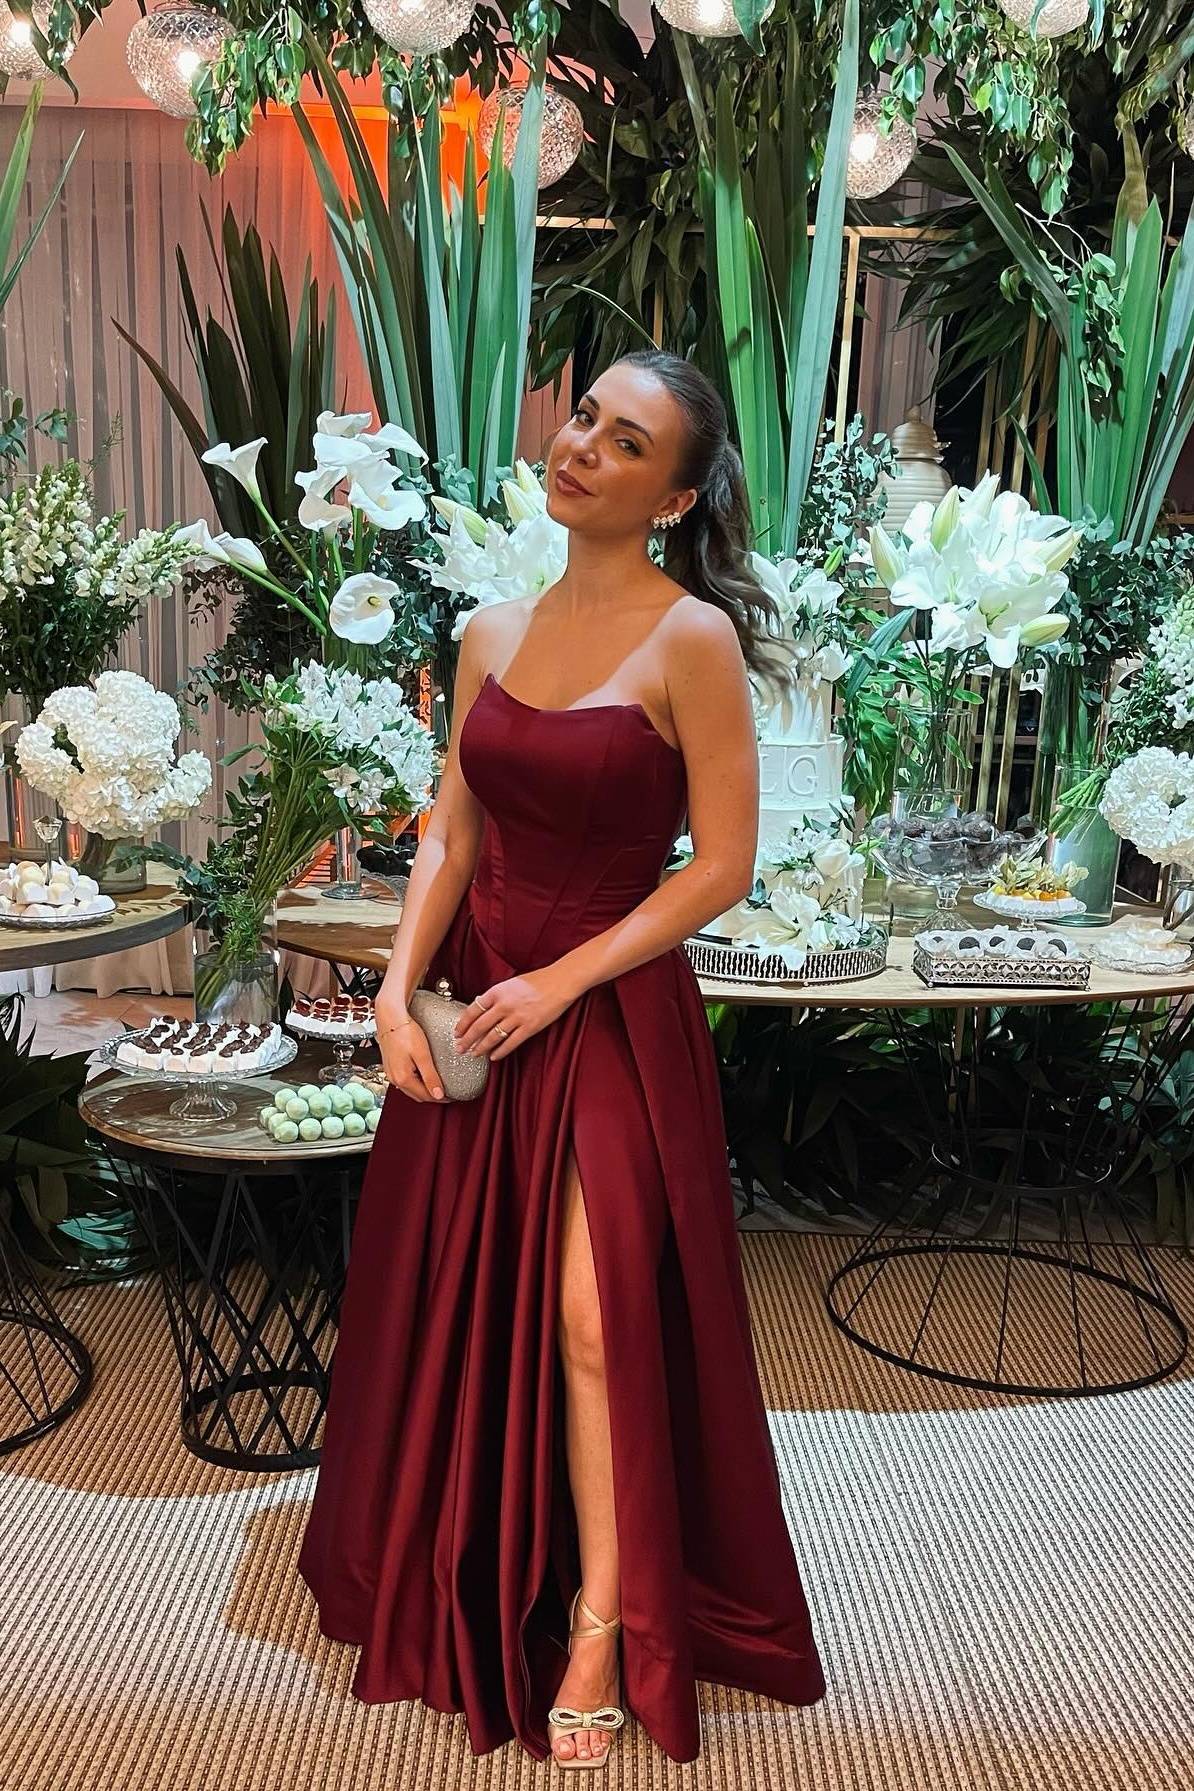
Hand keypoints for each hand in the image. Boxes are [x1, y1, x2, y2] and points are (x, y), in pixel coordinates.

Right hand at [375, 1009, 445, 1102]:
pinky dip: (416, 1082)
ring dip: (423, 1090)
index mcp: (403, 1078)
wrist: (389, 1017)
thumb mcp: (422, 1055)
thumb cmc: (405, 1032)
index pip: (426, 1096)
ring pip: (410, 1089)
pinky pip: (405, 1080)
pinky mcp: (390, 1066)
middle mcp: (394, 1079)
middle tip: (447, 1092)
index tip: (452, 1096)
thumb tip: (438, 1095)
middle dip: (432, 1096)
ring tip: (437, 1084)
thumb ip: (430, 1077)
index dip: (441, 1098)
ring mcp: (391, 1073)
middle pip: (417, 1095)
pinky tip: (423, 1075)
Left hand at [452, 964, 579, 1061]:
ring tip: (474, 1053)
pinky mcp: (529, 1027)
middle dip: (467, 1040)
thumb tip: (482, 1007)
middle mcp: (504, 1004)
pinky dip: (500, 1051)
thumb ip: (496, 995)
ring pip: (493, 1037)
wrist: (560, 982)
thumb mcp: (511, 983)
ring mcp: (517, 1017)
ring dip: (481, 1047)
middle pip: (479, 1026)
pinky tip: (494, 1057)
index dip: (463, 1023)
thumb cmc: (537, 980)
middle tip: (459, 1048)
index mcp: (497, 991)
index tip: (457, 1032)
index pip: (473, 1010)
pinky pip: (511, 1043)